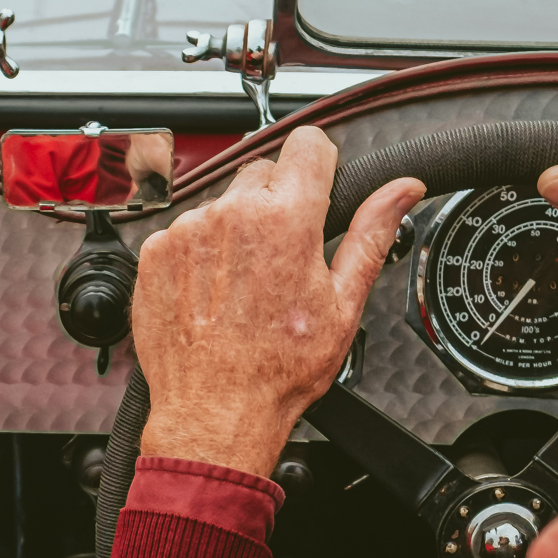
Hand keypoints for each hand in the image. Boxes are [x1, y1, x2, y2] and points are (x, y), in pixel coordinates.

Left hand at [131, 125, 424, 476]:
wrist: (214, 413)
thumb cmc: (276, 372)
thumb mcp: (343, 304)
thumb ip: (372, 233)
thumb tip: (402, 190)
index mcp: (285, 220)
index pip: (308, 144)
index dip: (320, 166)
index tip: (319, 191)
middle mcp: (231, 215)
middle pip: (264, 172)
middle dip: (278, 205)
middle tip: (283, 259)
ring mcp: (187, 231)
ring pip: (222, 202)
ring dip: (236, 231)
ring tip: (245, 286)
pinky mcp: (155, 251)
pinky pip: (185, 230)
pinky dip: (200, 253)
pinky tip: (214, 294)